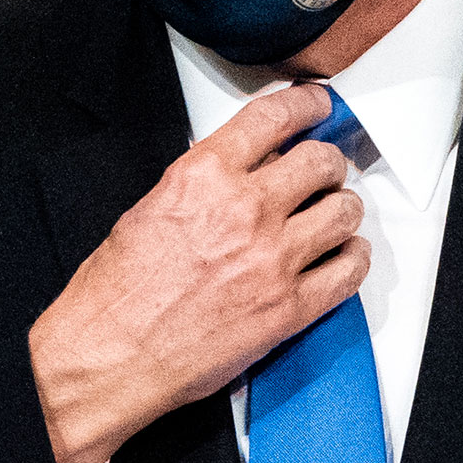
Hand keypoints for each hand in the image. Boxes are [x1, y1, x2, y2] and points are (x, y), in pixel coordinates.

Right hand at [28, 84, 368, 462]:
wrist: (109, 358)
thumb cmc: (116, 294)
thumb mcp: (151, 208)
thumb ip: (204, 182)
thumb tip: (244, 169)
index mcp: (204, 177)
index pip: (274, 117)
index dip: (307, 104)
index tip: (318, 105)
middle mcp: (245, 210)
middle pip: (321, 161)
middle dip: (326, 163)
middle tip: (324, 172)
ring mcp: (273, 260)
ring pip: (344, 212)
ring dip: (343, 210)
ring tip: (333, 215)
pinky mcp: (289, 308)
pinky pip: (349, 271)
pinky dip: (353, 259)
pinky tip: (344, 256)